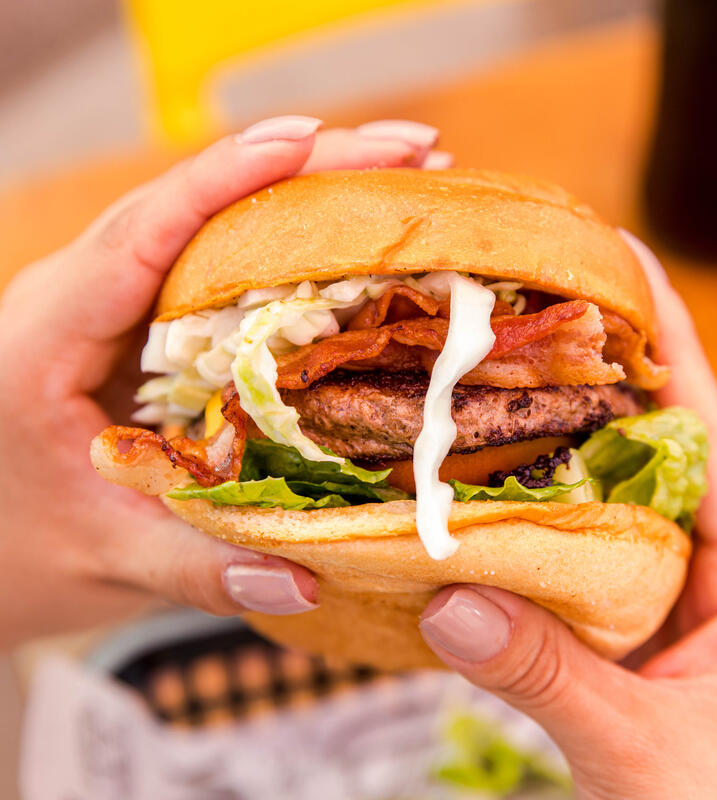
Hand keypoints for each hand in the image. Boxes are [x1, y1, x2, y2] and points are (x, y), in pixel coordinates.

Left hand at [0, 116, 450, 648]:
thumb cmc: (13, 547)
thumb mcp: (103, 559)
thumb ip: (199, 566)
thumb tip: (307, 579)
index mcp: (50, 332)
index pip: (147, 228)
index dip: (229, 176)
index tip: (311, 138)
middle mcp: (90, 297)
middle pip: (202, 205)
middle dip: (309, 169)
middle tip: (413, 155)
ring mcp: (124, 306)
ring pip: (219, 225)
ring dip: (312, 197)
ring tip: (403, 184)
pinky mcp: (153, 325)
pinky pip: (226, 266)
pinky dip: (295, 247)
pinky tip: (357, 246)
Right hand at [419, 238, 716, 797]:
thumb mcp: (657, 755)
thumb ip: (555, 679)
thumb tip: (446, 604)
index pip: (706, 422)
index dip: (664, 333)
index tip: (617, 253)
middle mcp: (701, 560)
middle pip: (639, 439)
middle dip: (582, 370)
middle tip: (511, 309)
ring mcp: (654, 592)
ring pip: (591, 497)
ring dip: (537, 445)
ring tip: (472, 385)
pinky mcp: (614, 630)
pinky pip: (561, 556)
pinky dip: (515, 524)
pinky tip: (463, 506)